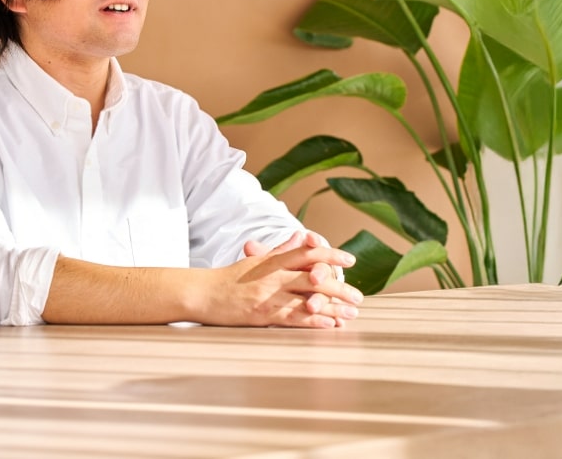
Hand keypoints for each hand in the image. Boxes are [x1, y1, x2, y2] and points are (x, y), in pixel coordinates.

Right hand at [206, 231, 361, 327]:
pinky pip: (293, 317)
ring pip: (307, 299)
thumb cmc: (229, 278)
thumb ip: (281, 249)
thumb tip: (301, 236)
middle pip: (314, 278)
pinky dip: (314, 321)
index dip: (331, 256)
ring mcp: (269, 295)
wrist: (202, 293)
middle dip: (340, 288)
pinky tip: (329, 325)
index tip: (350, 261)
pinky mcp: (263, 315)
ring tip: (351, 314)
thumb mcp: (256, 259)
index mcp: (273, 260)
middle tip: (358, 297)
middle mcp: (274, 275)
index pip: (308, 253)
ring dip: (333, 308)